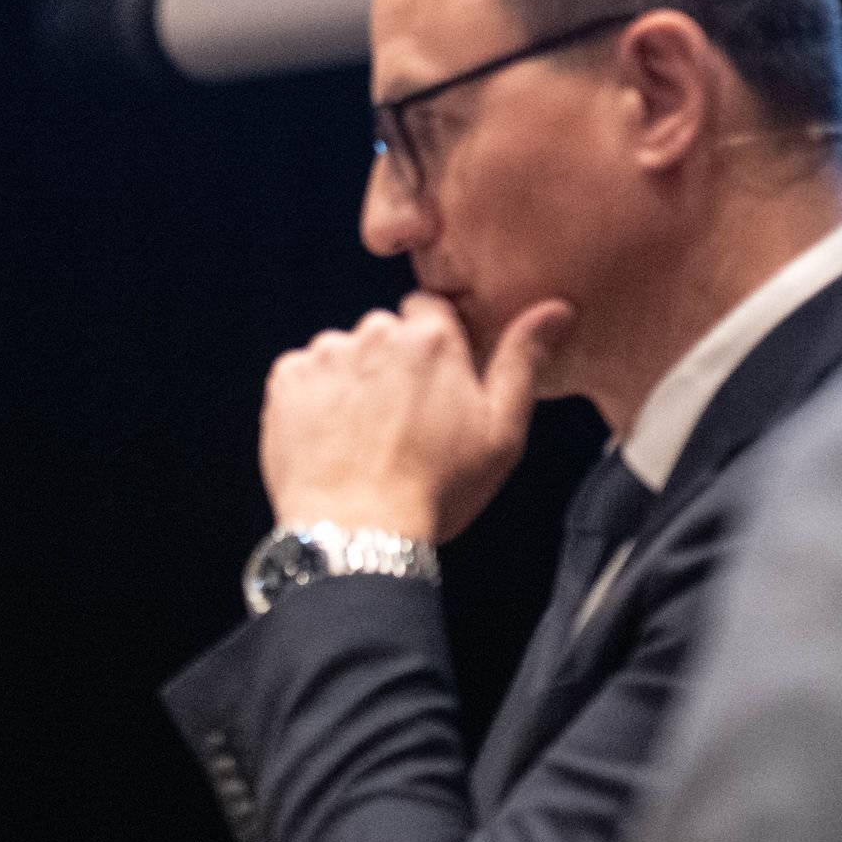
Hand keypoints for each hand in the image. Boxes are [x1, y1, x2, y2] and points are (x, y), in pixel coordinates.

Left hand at [259, 291, 570, 543]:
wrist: (357, 533)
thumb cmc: (435, 491)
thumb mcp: (502, 432)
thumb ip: (523, 361)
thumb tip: (556, 309)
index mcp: (433, 339)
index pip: (431, 311)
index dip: (433, 348)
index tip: (432, 386)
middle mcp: (376, 333)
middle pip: (384, 334)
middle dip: (390, 365)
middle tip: (398, 423)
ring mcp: (326, 355)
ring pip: (342, 354)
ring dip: (350, 382)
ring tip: (361, 437)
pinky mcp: (286, 380)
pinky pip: (301, 375)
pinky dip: (311, 399)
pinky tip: (329, 438)